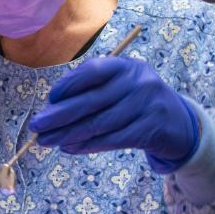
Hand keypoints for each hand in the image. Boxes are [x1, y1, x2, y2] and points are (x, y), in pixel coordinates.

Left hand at [29, 56, 199, 172]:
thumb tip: (52, 107)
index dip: (68, 85)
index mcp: (126, 65)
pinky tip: (68, 148)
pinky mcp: (151, 130)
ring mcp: (147, 106)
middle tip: (36, 126)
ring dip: (68, 134)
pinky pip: (111, 140)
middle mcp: (139, 82)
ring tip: (46, 141)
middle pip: (92, 101)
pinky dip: (86, 145)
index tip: (50, 99)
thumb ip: (92, 90)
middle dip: (59, 115)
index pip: (93, 71)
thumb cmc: (135, 101)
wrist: (178, 123)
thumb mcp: (119, 86)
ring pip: (99, 124)